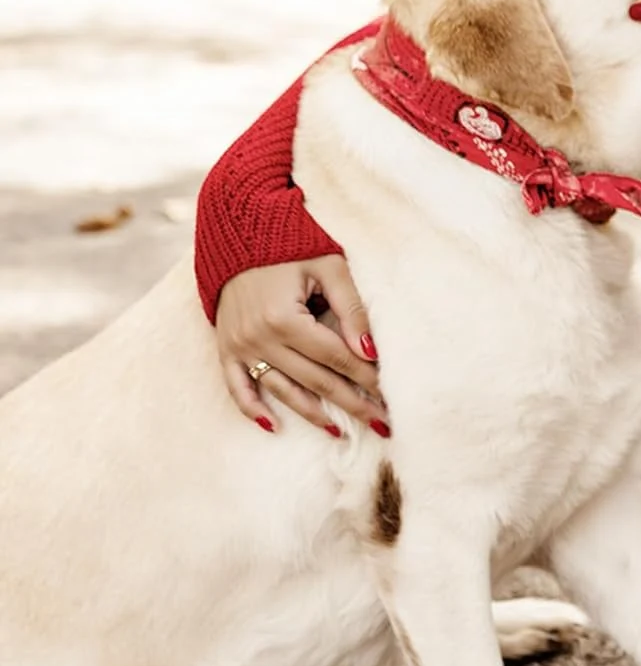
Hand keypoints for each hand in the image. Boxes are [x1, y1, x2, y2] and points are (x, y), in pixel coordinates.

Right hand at [215, 256, 388, 437]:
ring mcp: (239, 346)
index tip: (390, 395)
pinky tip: (273, 427)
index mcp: (285, 317)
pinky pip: (237, 387)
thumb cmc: (292, 245)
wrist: (239, 233)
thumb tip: (371, 353)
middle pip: (314, 380)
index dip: (365, 377)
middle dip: (351, 403)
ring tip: (341, 432)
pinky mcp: (226, 348)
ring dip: (312, 414)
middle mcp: (259, 338)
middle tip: (381, 424)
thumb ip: (352, 309)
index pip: (335, 357)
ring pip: (282, 390)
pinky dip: (253, 409)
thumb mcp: (330, 267)